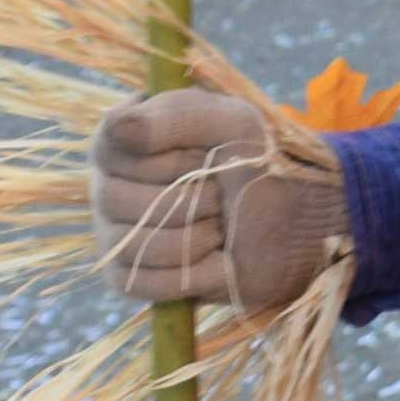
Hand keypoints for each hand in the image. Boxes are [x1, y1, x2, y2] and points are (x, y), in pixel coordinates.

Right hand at [92, 89, 352, 313]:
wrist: (291, 224)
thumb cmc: (258, 163)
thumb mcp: (232, 124)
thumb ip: (175, 118)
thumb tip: (119, 129)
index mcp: (124, 137)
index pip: (114, 146)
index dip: (168, 157)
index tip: (207, 152)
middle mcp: (107, 182)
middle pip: (115, 199)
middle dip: (187, 200)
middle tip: (222, 194)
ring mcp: (112, 231)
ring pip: (130, 244)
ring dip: (192, 239)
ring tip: (221, 227)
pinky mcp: (127, 275)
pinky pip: (136, 282)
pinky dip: (185, 275)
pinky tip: (211, 261)